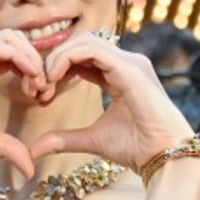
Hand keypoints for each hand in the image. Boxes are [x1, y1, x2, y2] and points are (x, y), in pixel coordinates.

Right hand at [0, 30, 46, 177]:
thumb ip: (4, 146)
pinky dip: (18, 57)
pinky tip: (30, 75)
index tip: (42, 94)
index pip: (11, 55)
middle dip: (35, 59)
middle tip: (44, 86)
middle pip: (14, 40)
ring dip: (30, 56)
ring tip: (39, 81)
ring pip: (8, 37)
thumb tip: (30, 167)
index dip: (32, 69)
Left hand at [27, 33, 193, 168]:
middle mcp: (127, 63)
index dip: (57, 70)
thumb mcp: (92, 139)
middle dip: (53, 61)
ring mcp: (130, 62)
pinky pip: (91, 50)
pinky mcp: (130, 68)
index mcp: (120, 74)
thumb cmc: (137, 148)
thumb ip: (64, 139)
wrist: (164, 158)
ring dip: (57, 59)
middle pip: (80, 44)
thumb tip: (35, 149)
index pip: (82, 57)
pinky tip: (53, 79)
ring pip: (84, 41)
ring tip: (44, 84)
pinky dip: (66, 58)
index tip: (40, 95)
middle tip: (37, 88)